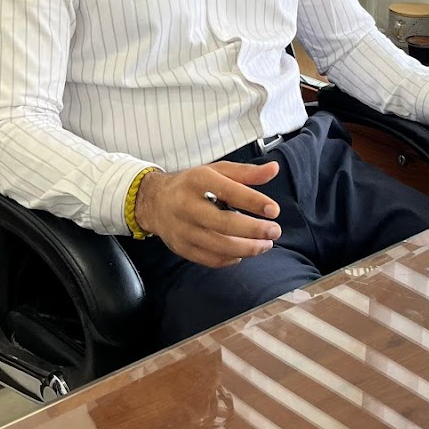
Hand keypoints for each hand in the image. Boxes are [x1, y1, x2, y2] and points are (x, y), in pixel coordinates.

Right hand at [135, 161, 281, 266]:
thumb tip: (273, 169)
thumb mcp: (216, 171)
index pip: (229, 191)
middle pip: (224, 223)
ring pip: (219, 245)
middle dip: (254, 230)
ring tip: (265, 244)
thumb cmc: (191, 185)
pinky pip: (210, 259)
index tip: (274, 210)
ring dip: (247, 248)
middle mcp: (187, 205)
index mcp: (197, 180)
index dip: (253, 202)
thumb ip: (246, 172)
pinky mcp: (181, 247)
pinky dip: (230, 259)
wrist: (154, 201)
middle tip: (274, 231)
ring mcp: (182, 229)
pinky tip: (243, 253)